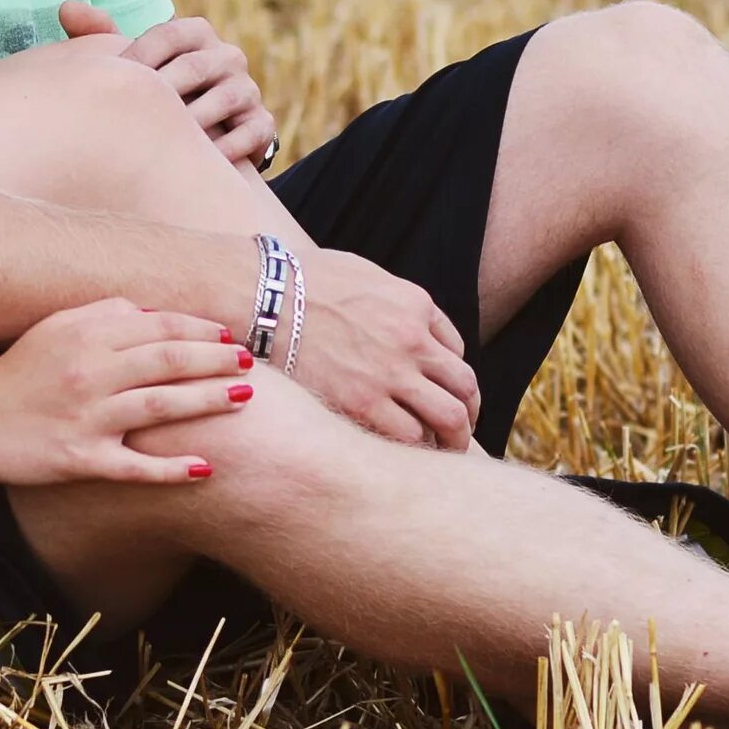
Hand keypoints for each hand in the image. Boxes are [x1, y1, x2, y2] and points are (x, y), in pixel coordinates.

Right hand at [0, 299, 255, 484]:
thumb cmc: (18, 371)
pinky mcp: (80, 459)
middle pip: (168, 361)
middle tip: (250, 363)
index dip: (199, 329)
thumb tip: (153, 313)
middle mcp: (90, 373)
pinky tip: (205, 468)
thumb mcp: (55, 328)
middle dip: (215, 359)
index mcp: (86, 336)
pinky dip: (171, 467)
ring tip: (244, 399)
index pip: (158, 326)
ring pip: (161, 405)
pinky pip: (135, 466)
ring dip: (207, 401)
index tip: (229, 334)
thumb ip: (105, 313)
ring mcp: (87, 418)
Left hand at [59, 0, 278, 175]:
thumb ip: (104, 36)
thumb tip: (66, 8)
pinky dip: (227, 147)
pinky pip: (250, 132)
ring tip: (165, 140)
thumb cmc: (159, 92)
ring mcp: (248, 90)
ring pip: (225, 98)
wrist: (203, 135)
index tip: (115, 81)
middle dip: (163, 91)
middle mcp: (228, 56)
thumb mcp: (137, 63)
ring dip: (194, 120)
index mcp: (198, 34)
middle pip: (194, 66)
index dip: (140, 56)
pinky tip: (201, 161)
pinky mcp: (262, 124)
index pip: (170, 34)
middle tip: (133, 115)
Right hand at [290, 249, 480, 449]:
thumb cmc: (299, 280)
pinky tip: (404, 454)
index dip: (449, 375)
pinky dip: (415, 448)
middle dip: (467, 412)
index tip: (440, 391)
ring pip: (448, 417)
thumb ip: (390, 300)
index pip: (455, 349)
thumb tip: (398, 321)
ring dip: (451, 438)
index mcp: (415, 305)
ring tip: (441, 451)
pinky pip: (409, 436)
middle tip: (460, 429)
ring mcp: (391, 373)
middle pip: (464, 386)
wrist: (261, 294)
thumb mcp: (362, 275)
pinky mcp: (362, 403)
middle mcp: (413, 340)